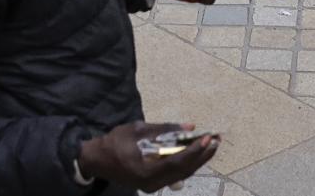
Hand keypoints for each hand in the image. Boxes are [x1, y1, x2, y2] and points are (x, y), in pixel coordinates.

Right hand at [78, 122, 218, 191]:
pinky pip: (176, 174)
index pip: (178, 161)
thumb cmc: (116, 142)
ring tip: (211, 145)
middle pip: (184, 170)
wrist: (98, 160)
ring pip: (182, 174)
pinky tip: (196, 152)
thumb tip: (189, 127)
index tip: (207, 137)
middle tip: (216, 140)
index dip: (195, 150)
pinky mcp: (154, 184)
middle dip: (202, 155)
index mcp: (147, 170)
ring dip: (198, 159)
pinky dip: (188, 163)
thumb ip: (165, 129)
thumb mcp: (139, 130)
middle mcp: (152, 183)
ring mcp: (153, 186)